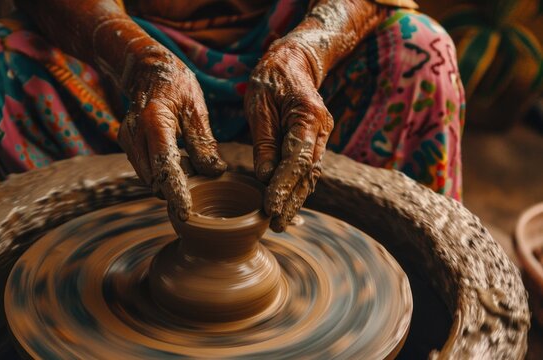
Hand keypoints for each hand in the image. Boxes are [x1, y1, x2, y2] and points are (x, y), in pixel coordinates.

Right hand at [118, 47, 226, 220]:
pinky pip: (146, 170)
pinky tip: (180, 161)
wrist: (146, 69)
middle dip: (175, 189)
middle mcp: (134, 134)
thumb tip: (215, 173)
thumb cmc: (176, 84)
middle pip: (154, 178)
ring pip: (149, 178)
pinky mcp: (127, 146)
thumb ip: (203, 141)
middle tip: (200, 184)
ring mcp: (127, 141)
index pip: (165, 166)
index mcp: (154, 121)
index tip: (185, 213)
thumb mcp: (196, 107)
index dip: (175, 192)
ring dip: (170, 181)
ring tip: (191, 166)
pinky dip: (163, 173)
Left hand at [245, 38, 332, 231]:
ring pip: (310, 175)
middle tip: (276, 225)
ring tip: (281, 222)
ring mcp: (322, 136)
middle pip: (308, 173)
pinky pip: (308, 169)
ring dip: (297, 199)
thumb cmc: (271, 80)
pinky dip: (298, 188)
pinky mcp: (316, 142)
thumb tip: (266, 177)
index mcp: (308, 116)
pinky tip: (288, 205)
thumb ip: (264, 142)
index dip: (284, 187)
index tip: (270, 207)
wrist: (293, 62)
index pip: (297, 160)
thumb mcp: (259, 106)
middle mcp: (322, 129)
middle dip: (292, 201)